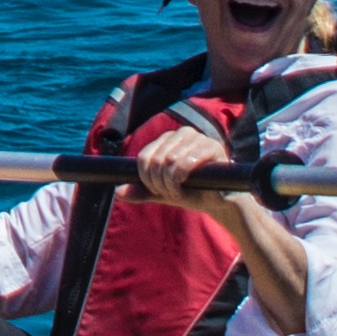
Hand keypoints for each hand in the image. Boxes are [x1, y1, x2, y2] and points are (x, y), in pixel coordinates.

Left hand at [132, 124, 246, 219]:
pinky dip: (182, 180)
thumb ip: (141, 191)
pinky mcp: (212, 147)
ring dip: (172, 185)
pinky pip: (185, 162)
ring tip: (182, 191)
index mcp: (168, 140)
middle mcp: (182, 134)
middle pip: (155, 160)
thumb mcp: (162, 192)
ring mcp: (198, 138)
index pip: (144, 157)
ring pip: (168, 161)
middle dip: (160, 184)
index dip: (147, 179)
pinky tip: (191, 186)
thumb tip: (117, 192)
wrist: (219, 202)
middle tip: (173, 193)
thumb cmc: (192, 193)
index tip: (158, 190)